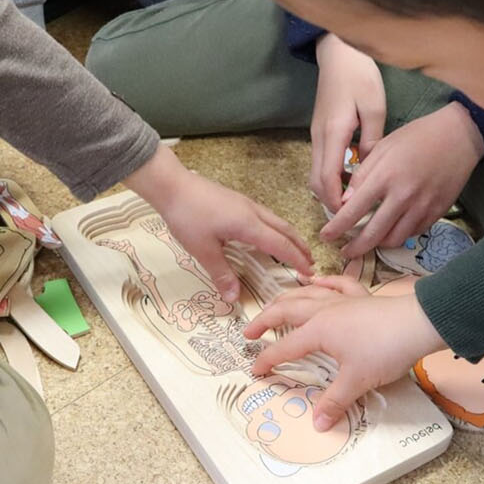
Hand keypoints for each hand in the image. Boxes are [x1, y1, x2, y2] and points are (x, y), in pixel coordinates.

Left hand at [124, 145, 313, 300]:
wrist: (173, 185)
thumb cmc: (187, 216)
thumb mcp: (203, 250)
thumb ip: (221, 274)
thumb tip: (234, 298)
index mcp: (249, 225)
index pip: (281, 246)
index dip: (297, 260)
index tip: (309, 272)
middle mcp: (253, 212)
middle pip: (285, 230)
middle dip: (300, 247)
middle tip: (310, 262)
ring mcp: (246, 203)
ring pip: (277, 221)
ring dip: (289, 236)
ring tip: (295, 249)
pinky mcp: (237, 200)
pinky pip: (266, 216)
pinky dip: (276, 228)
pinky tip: (267, 234)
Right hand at [245, 276, 445, 430]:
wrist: (419, 324)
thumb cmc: (385, 350)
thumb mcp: (357, 381)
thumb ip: (334, 401)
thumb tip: (317, 424)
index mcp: (318, 331)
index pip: (284, 348)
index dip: (267, 360)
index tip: (254, 371)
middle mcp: (324, 311)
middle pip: (286, 311)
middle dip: (264, 321)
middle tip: (249, 332)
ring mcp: (343, 300)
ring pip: (306, 294)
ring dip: (286, 298)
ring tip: (274, 304)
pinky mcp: (361, 296)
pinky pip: (336, 284)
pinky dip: (323, 282)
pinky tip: (315, 280)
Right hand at [310, 34, 386, 211]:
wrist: (338, 52)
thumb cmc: (359, 76)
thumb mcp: (374, 107)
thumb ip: (372, 141)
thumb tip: (369, 171)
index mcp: (333, 133)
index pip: (327, 178)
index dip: (336, 201)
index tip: (350, 216)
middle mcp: (319, 138)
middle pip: (316, 181)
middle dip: (331, 203)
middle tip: (353, 217)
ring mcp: (317, 135)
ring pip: (316, 174)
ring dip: (331, 191)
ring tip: (355, 204)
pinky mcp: (320, 131)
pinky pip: (322, 163)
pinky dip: (332, 178)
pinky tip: (352, 181)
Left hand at [320, 102, 483, 258]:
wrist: (458, 136)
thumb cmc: (417, 137)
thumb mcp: (383, 148)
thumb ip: (362, 175)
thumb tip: (346, 201)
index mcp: (384, 176)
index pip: (353, 211)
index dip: (336, 228)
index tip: (326, 235)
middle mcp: (403, 196)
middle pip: (372, 234)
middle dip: (355, 248)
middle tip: (345, 252)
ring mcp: (422, 207)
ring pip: (394, 239)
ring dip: (377, 245)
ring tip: (368, 242)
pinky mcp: (437, 212)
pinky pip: (412, 233)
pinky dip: (399, 236)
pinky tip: (391, 230)